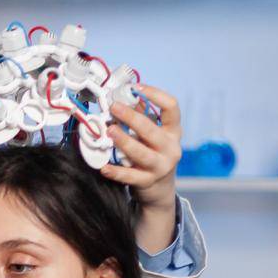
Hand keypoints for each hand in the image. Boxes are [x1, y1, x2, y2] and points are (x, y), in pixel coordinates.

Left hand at [101, 84, 182, 213]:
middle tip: (114, 107)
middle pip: (152, 130)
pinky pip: (130, 176)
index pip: (172, 108)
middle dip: (132, 117)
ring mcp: (160, 166)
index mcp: (173, 132)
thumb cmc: (154, 154)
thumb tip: (125, 95)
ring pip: (141, 153)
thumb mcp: (154, 134)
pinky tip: (104, 167)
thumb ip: (143, 116)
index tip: (136, 89)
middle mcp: (170, 148)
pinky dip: (116, 172)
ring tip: (110, 131)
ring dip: (124, 141)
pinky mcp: (147, 182)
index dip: (156, 95)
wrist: (160, 189)